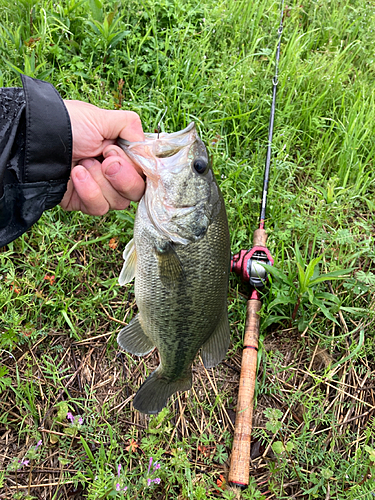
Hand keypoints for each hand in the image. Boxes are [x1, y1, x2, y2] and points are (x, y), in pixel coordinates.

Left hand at [60, 100, 144, 214]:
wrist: (36, 142)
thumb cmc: (67, 125)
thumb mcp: (101, 118)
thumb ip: (130, 126)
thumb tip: (145, 147)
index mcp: (121, 154)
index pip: (145, 173)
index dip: (138, 169)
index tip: (121, 155)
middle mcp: (113, 174)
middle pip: (136, 192)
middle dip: (122, 177)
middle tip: (106, 161)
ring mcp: (99, 190)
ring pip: (118, 202)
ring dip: (100, 181)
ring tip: (82, 163)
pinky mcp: (84, 203)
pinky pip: (98, 208)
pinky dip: (88, 191)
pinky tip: (76, 175)